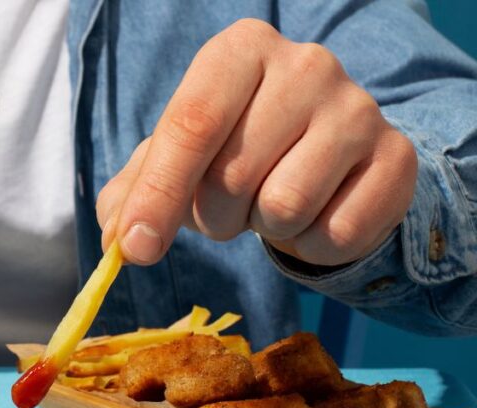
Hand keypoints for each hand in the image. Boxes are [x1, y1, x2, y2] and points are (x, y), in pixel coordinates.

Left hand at [98, 19, 417, 266]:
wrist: (329, 155)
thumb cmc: (236, 151)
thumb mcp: (178, 159)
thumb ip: (134, 194)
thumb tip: (118, 240)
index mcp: (240, 50)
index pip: (191, 124)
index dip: (158, 194)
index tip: (135, 249)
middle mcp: (306, 64)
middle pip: (232, 175)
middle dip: (215, 214)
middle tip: (229, 204)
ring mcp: (359, 108)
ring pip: (284, 206)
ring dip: (264, 227)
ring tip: (272, 201)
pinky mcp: (397, 158)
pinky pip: (335, 234)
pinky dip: (310, 245)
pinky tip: (316, 213)